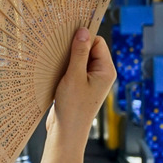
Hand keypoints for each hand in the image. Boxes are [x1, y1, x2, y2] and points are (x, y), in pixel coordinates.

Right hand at [46, 27, 115, 141]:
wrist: (66, 132)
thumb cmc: (72, 106)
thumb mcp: (74, 76)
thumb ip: (79, 52)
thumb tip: (83, 31)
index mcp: (106, 71)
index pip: (98, 42)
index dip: (84, 38)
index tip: (67, 36)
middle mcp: (101, 74)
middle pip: (89, 49)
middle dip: (74, 48)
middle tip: (60, 51)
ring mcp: (90, 80)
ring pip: (80, 58)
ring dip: (68, 58)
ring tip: (57, 64)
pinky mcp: (80, 85)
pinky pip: (74, 69)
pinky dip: (65, 67)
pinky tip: (55, 71)